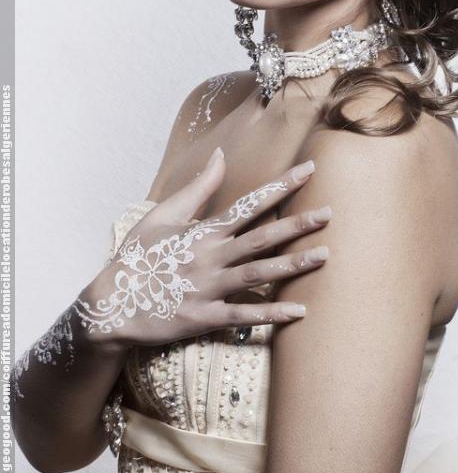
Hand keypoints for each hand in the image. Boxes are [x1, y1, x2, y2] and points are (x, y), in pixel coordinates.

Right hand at [76, 149, 330, 350]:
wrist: (111, 305)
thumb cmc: (138, 256)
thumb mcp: (163, 214)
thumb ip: (198, 187)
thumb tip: (221, 154)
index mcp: (204, 231)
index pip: (250, 203)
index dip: (281, 186)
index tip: (309, 170)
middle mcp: (211, 257)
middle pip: (263, 238)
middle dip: (298, 225)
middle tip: (330, 214)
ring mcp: (209, 288)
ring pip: (259, 274)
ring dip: (293, 265)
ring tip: (324, 256)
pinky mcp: (205, 318)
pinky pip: (244, 315)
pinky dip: (272, 314)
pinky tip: (300, 311)